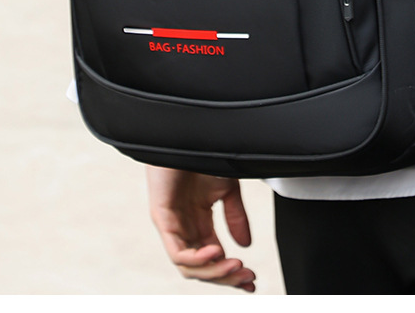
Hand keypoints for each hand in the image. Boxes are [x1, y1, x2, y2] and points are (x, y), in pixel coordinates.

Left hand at [146, 165, 256, 291]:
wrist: (188, 133)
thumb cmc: (202, 154)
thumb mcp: (227, 188)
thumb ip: (235, 216)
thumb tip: (245, 246)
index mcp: (199, 222)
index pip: (213, 258)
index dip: (231, 274)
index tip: (252, 281)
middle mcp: (184, 227)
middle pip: (202, 268)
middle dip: (226, 277)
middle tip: (247, 278)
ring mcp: (171, 224)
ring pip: (188, 267)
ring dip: (214, 272)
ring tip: (235, 267)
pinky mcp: (161, 217)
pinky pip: (176, 251)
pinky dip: (196, 259)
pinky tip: (215, 253)